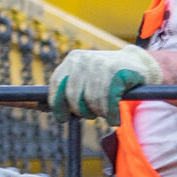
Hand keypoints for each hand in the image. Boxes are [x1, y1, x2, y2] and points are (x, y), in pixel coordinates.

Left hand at [48, 47, 162, 126]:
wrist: (139, 65)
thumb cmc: (107, 78)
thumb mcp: (84, 79)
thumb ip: (66, 90)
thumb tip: (38, 106)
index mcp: (73, 60)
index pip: (57, 85)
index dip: (58, 104)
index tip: (62, 117)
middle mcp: (84, 60)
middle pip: (74, 98)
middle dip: (83, 110)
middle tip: (93, 112)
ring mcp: (100, 65)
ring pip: (92, 102)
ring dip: (101, 113)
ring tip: (107, 108)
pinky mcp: (116, 72)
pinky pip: (108, 103)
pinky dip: (112, 115)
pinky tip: (115, 115)